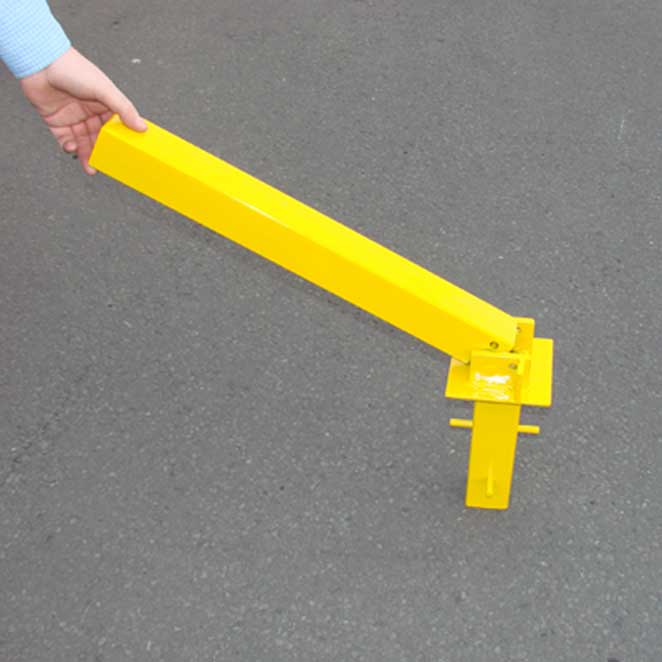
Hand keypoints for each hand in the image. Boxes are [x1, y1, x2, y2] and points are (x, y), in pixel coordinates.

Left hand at [20, 47, 146, 174]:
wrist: (40, 62)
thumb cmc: (73, 69)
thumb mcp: (105, 90)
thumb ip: (124, 109)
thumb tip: (142, 127)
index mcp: (104, 104)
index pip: (115, 127)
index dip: (119, 141)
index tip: (125, 154)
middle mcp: (89, 111)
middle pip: (99, 138)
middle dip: (102, 152)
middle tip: (107, 165)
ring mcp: (73, 117)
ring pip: (83, 142)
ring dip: (87, 155)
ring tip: (91, 168)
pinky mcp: (56, 121)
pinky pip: (64, 140)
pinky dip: (69, 147)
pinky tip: (72, 148)